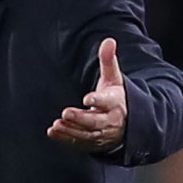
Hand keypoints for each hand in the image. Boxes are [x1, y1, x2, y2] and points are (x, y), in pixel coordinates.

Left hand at [48, 37, 127, 151]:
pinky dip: (66, 139)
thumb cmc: (116, 96)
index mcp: (115, 102)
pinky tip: (53, 132)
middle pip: (95, 121)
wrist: (129, 124)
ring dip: (71, 130)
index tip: (87, 98)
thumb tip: (109, 40)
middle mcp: (110, 120)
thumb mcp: (114, 78)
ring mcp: (102, 134)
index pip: (107, 101)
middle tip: (66, 112)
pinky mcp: (93, 142)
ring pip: (86, 133)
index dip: (97, 100)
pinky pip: (80, 142)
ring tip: (56, 125)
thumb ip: (109, 60)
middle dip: (81, 118)